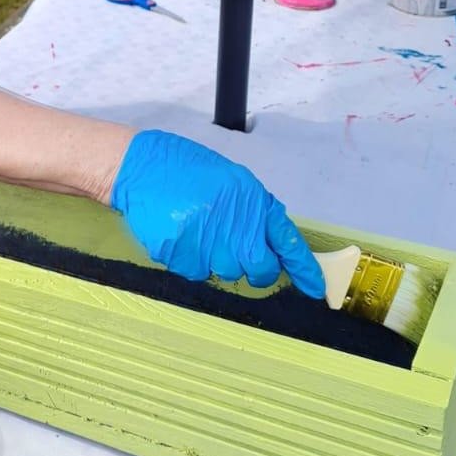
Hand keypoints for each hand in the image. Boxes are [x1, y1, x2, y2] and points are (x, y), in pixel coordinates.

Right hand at [109, 130, 325, 298]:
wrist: (139, 167)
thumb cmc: (184, 169)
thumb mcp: (230, 181)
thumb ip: (253, 211)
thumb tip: (270, 245)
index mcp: (252, 200)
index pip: (287, 241)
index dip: (304, 269)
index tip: (316, 289)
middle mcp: (235, 223)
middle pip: (260, 269)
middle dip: (254, 268)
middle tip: (233, 250)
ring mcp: (208, 241)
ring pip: (226, 272)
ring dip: (215, 259)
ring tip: (197, 230)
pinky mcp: (182, 254)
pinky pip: (195, 272)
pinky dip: (189, 259)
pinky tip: (179, 235)